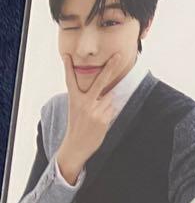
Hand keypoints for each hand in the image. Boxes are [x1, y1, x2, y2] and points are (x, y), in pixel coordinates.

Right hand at [54, 53, 120, 184]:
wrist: (75, 147)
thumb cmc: (77, 126)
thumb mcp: (77, 110)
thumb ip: (88, 97)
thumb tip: (107, 88)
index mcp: (74, 100)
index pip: (70, 81)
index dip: (68, 68)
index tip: (67, 56)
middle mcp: (84, 104)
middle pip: (100, 81)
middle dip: (110, 67)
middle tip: (118, 55)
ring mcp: (94, 111)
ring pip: (110, 98)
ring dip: (107, 104)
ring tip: (96, 116)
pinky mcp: (103, 118)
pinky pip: (113, 108)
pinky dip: (110, 112)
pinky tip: (100, 122)